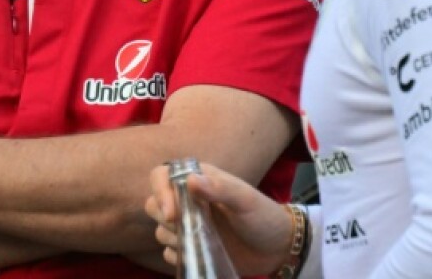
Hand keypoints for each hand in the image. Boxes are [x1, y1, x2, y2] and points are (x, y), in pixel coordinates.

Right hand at [145, 161, 291, 275]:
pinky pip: (170, 253)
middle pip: (154, 204)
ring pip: (160, 230)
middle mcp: (188, 201)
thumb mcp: (245, 200)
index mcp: (199, 181)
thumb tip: (190, 180)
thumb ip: (220, 189)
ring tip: (200, 242)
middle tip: (186, 228)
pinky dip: (179, 256)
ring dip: (173, 238)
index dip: (160, 192)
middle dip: (165, 218)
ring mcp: (189, 226)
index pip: (162, 176)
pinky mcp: (192, 247)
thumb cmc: (263, 216)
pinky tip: (199, 255)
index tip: (171, 214)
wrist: (277, 248)